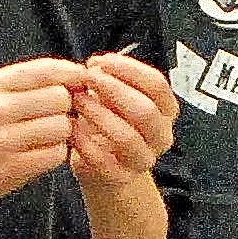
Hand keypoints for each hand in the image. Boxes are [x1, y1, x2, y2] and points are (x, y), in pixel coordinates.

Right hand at [0, 59, 84, 209]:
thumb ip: (33, 81)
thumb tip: (78, 75)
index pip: (48, 69)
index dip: (72, 76)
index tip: (78, 84)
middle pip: (61, 97)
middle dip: (67, 107)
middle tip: (58, 116)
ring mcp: (5, 139)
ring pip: (62, 127)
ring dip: (64, 133)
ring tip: (49, 136)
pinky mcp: (13, 167)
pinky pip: (56, 154)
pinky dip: (56, 155)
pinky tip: (42, 153)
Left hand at [68, 49, 176, 186]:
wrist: (104, 168)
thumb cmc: (109, 125)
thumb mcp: (114, 97)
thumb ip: (109, 78)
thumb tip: (95, 65)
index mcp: (165, 111)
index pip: (157, 85)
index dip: (129, 70)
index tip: (104, 61)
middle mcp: (160, 136)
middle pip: (145, 110)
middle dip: (113, 89)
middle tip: (88, 78)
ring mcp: (142, 159)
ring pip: (126, 136)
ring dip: (98, 114)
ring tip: (78, 101)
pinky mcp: (119, 177)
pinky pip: (102, 159)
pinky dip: (84, 141)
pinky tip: (72, 128)